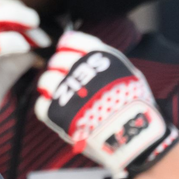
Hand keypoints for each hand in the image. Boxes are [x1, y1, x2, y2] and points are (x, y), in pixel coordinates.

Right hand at [0, 0, 49, 145]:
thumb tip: (36, 44)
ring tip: (34, 29)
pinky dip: (10, 41)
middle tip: (34, 21)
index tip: (32, 25)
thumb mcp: (0, 74)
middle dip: (13, 8)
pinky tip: (24, 48)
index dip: (11, 8)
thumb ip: (15, 56)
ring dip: (14, 18)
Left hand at [35, 31, 178, 178]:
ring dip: (52, 89)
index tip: (68, 54)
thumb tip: (85, 52)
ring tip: (65, 99)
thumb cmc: (136, 107)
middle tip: (70, 83)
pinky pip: (42, 105)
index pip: (70, 40)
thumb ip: (106, 61)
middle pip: (57, 60)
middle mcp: (80, 69)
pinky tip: (62, 115)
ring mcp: (67, 90)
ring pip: (46, 81)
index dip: (67, 47)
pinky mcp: (57, 113)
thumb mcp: (129, 73)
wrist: (136, 138)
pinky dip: (50, 110)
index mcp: (98, 56)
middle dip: (61, 70)